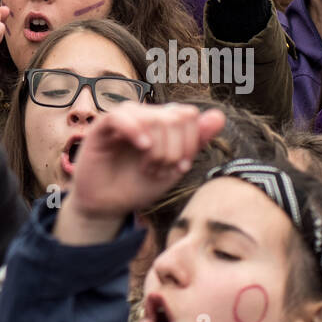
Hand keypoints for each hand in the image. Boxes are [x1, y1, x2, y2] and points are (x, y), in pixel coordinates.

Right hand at [58, 102, 225, 242]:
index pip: (189, 115)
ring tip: (147, 170)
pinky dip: (136, 131)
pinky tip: (142, 147)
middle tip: (160, 171)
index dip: (190, 143)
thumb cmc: (138, 185)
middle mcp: (144, 114)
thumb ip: (195, 142)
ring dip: (157, 151)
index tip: (179, 168)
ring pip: (154, 118)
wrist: (108, 206)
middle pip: (175, 117)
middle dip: (174, 150)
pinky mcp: (102, 126)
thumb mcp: (173, 168)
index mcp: (162, 121)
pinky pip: (122, 116)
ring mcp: (124, 118)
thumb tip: (219, 115)